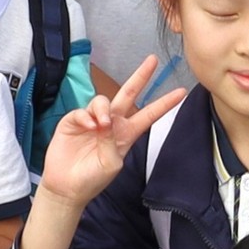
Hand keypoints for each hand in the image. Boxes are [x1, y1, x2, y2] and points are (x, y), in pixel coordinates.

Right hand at [41, 54, 187, 206]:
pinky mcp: (73, 121)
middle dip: (140, 77)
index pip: (148, 115)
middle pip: (128, 94)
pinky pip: (82, 111)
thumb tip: (106, 121)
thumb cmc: (92, 179)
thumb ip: (113, 142)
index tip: (181, 92)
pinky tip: (87, 126)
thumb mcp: (111, 164)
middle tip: (152, 60)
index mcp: (126, 134)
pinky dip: (85, 117)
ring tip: (101, 125)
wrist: (67, 188)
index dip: (164, 104)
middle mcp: (111, 123)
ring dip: (103, 109)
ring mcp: (92, 120)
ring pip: (103, 101)